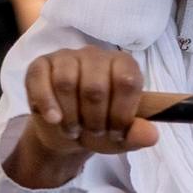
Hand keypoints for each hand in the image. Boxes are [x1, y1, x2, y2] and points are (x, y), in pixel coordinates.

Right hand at [9, 44, 155, 187]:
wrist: (67, 132)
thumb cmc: (98, 128)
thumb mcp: (120, 138)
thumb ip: (136, 135)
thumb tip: (151, 135)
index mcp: (124, 66)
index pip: (127, 81)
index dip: (120, 113)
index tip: (114, 133)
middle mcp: (96, 55)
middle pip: (95, 86)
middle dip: (93, 120)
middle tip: (92, 133)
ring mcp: (67, 57)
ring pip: (66, 82)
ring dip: (70, 116)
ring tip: (73, 130)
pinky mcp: (41, 64)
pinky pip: (40, 79)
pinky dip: (46, 103)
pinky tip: (53, 119)